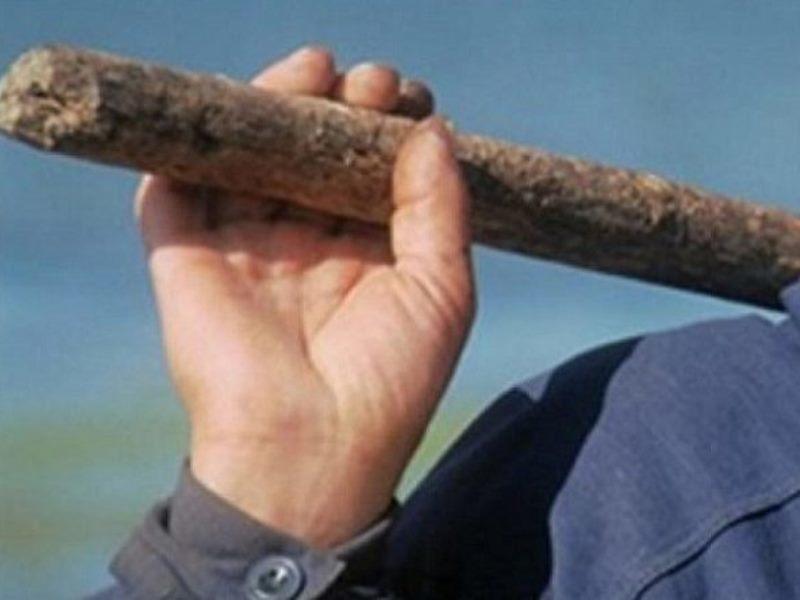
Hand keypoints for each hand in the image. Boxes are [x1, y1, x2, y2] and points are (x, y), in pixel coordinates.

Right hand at [135, 46, 473, 546]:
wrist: (311, 454)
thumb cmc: (389, 382)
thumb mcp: (441, 288)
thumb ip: (439, 206)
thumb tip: (433, 127)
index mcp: (364, 255)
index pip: (371, 170)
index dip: (389, 129)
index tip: (410, 100)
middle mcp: (303, 245)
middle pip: (312, 153)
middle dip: (339, 109)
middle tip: (369, 84)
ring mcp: (243, 246)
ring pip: (251, 156)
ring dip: (277, 105)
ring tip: (316, 72)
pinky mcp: (186, 254)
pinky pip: (180, 184)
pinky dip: (201, 140)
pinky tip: (242, 106)